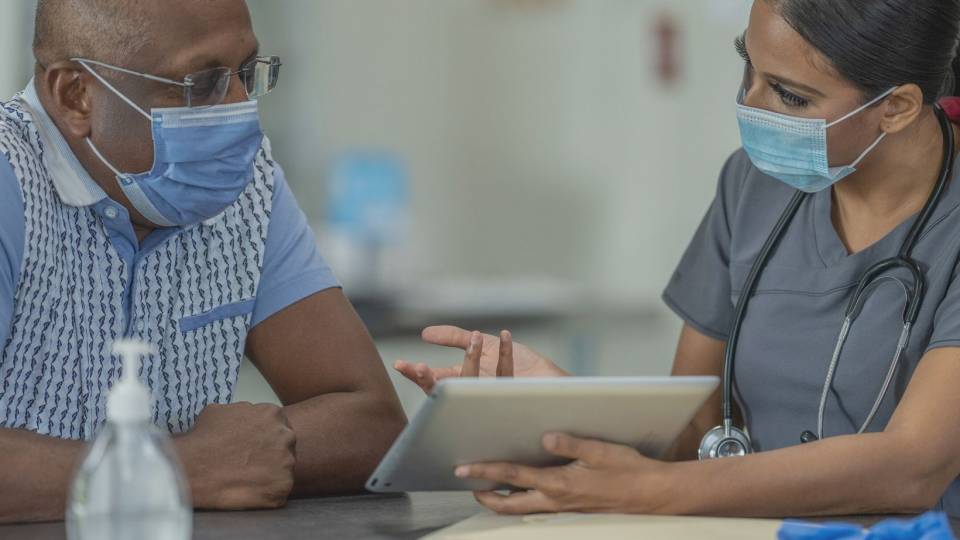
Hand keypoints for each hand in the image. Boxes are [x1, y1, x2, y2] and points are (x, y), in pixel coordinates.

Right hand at [175, 402, 296, 509]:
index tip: (253, 448)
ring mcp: (287, 462)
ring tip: (245, 479)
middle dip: (271, 455)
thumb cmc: (203, 439)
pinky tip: (247, 492)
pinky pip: (279, 491)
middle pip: (285, 447)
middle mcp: (286, 435)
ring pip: (283, 470)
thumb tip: (246, 414)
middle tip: (250, 465)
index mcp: (273, 414)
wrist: (193, 467)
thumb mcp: (221, 410)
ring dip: (269, 475)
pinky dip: (266, 494)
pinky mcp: (283, 487)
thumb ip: (243, 411)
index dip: (264, 439)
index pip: (279, 426)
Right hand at [395, 326, 568, 393]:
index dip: (418, 374)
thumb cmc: (521, 367)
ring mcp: (492, 398)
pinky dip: (507, 352)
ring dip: (470, 360)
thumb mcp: (483, 345)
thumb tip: (425, 333)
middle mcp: (476, 393)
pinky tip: (504, 335)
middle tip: (420, 368)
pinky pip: (507, 374)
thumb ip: (453, 337)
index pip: (435, 381)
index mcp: (466, 383)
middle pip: (446, 389)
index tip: (401, 365)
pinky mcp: (514, 397)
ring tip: (470, 339)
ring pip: (474, 384)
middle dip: (431, 379)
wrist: (556, 386)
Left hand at [454, 433, 668, 514]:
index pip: (513, 475)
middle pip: (509, 504)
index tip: (463, 468)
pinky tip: (522, 490)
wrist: (652, 495)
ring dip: (502, 501)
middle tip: (469, 486)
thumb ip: (570, 444)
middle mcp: (556, 500)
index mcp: (559, 483)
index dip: (486, 471)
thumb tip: (544, 437)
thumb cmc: (628, 470)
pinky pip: (538, 508)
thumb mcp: (600, 450)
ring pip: (522, 510)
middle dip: (486, 496)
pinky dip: (522, 501)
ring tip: (488, 489)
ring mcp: (563, 508)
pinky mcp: (571, 509)